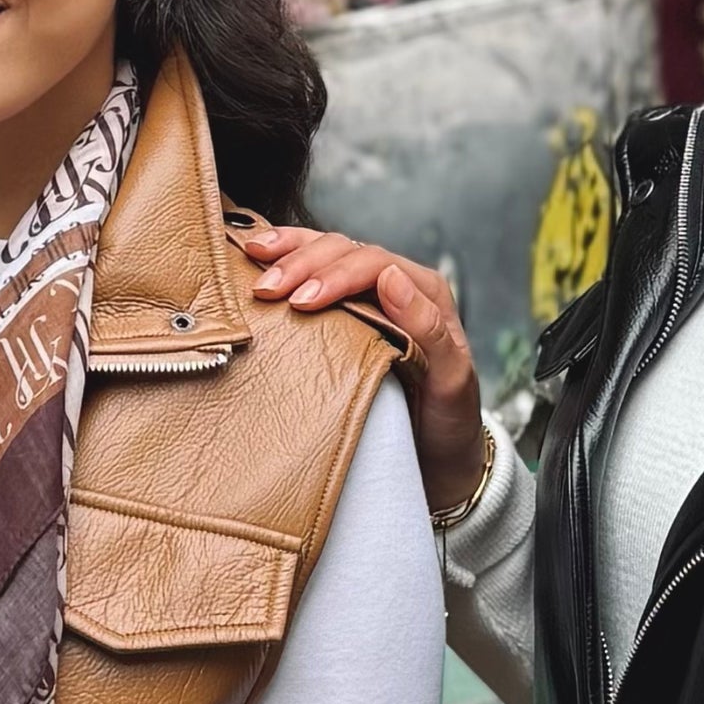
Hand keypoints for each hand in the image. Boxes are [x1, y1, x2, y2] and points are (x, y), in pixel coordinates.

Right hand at [233, 219, 487, 519]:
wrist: (442, 454)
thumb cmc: (448, 420)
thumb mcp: (451, 380)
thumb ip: (427, 329)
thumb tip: (390, 277)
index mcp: (425, 292)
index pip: (374, 264)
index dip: (334, 276)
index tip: (300, 302)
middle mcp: (398, 283)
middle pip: (345, 251)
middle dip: (303, 263)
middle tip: (267, 290)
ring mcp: (369, 292)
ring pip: (326, 250)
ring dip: (288, 251)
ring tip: (253, 257)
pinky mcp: (347, 305)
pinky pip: (316, 268)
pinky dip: (287, 255)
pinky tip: (259, 254)